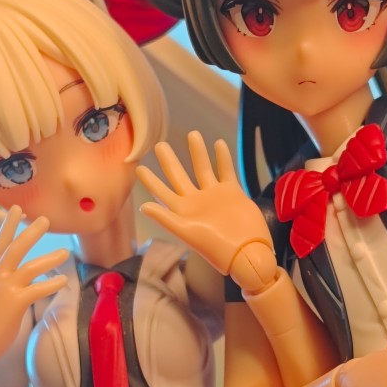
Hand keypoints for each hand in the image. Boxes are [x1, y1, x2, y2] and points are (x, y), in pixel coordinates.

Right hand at [0, 206, 68, 376]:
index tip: (16, 209)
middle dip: (30, 232)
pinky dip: (52, 284)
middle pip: (15, 247)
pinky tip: (63, 281)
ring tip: (65, 253)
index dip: (8, 225)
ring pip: (31, 266)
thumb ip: (1, 286)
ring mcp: (5, 288)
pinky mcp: (15, 303)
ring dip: (50, 258)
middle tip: (44, 219)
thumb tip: (15, 284)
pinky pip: (38, 289)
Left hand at [137, 131, 276, 291]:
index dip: (151, 180)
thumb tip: (143, 207)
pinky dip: (223, 158)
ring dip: (198, 152)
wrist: (247, 252)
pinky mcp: (232, 192)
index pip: (162, 192)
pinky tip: (218, 144)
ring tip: (193, 134)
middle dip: (169, 160)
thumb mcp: (187, 232)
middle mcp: (196, 201)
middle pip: (179, 176)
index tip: (139, 166)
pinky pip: (226, 171)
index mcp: (182, 211)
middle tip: (160, 144)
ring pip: (203, 169)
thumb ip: (166, 218)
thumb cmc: (216, 247)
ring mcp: (214, 195)